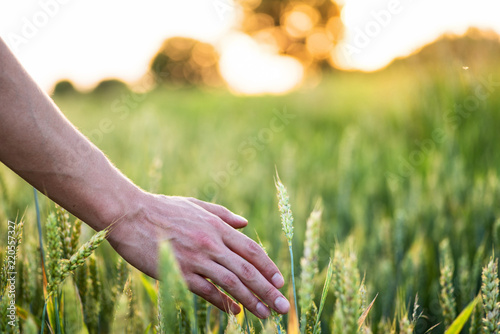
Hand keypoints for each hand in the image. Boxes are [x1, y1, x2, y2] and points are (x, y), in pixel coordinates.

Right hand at [107, 192, 289, 318]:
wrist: (130, 215)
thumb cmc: (162, 208)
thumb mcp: (196, 205)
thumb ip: (223, 215)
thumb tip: (245, 223)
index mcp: (217, 227)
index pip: (251, 250)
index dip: (269, 267)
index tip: (280, 281)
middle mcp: (211, 243)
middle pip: (247, 270)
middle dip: (268, 290)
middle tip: (284, 306)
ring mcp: (195, 259)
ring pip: (231, 283)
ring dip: (251, 300)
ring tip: (265, 314)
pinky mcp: (179, 273)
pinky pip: (206, 291)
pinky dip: (223, 303)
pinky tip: (235, 311)